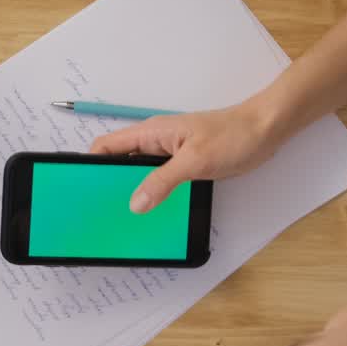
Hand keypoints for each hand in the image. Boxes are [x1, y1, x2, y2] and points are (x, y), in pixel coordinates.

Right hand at [89, 102, 285, 213]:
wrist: (265, 129)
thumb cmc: (233, 135)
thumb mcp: (194, 160)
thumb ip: (162, 181)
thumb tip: (135, 203)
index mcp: (150, 133)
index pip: (106, 146)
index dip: (89, 164)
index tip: (81, 187)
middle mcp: (154, 142)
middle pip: (118, 163)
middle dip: (107, 183)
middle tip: (101, 209)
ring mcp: (168, 154)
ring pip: (137, 174)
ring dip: (130, 191)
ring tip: (123, 216)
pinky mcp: (182, 165)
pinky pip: (157, 180)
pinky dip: (150, 194)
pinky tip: (151, 211)